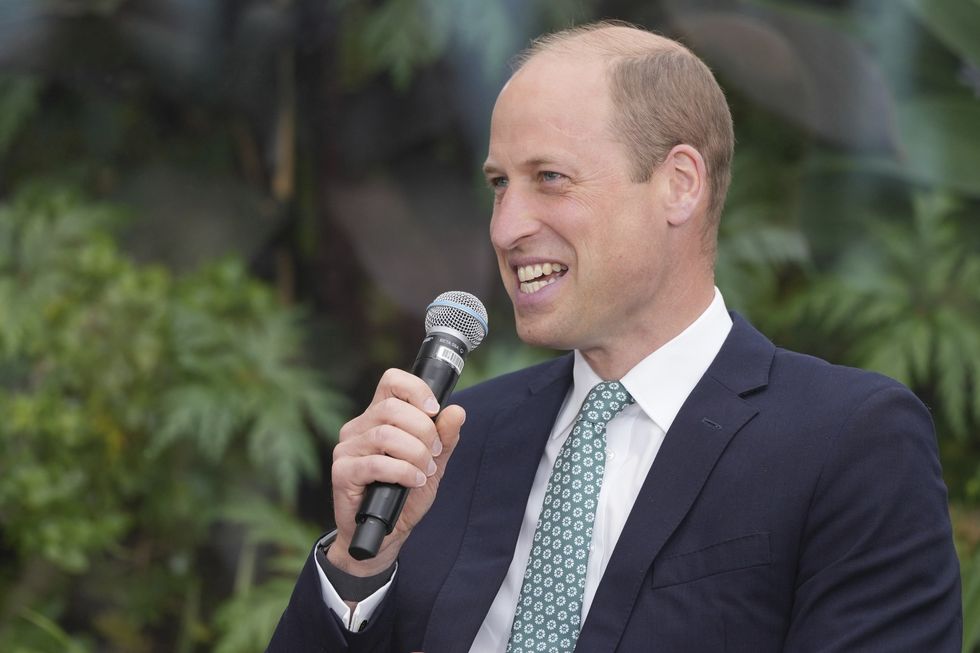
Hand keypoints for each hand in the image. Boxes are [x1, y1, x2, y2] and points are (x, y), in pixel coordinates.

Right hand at [328, 368, 464, 575]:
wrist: (385, 535)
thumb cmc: (404, 495)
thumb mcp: (433, 463)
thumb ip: (445, 438)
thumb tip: (457, 410)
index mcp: (378, 417)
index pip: (392, 381)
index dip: (416, 389)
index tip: (434, 410)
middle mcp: (359, 427)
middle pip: (392, 408)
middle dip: (424, 430)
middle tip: (435, 454)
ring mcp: (347, 449)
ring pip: (385, 434)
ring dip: (415, 453)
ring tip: (425, 470)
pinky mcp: (342, 472)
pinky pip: (376, 463)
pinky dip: (403, 471)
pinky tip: (414, 481)